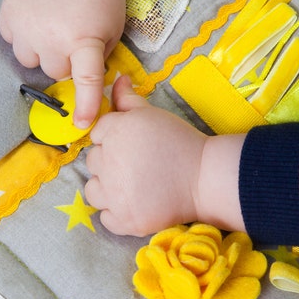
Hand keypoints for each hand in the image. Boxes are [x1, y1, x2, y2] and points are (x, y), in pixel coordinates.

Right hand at [0, 0, 126, 128]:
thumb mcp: (112, 31)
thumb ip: (98, 58)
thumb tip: (83, 83)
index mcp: (84, 40)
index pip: (85, 80)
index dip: (84, 105)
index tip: (81, 125)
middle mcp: (52, 37)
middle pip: (53, 72)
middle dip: (63, 62)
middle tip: (72, 39)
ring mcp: (27, 25)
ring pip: (28, 60)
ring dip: (40, 50)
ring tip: (52, 27)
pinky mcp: (8, 14)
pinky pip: (11, 39)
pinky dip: (22, 34)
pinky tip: (37, 17)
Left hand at [85, 76, 246, 236]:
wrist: (205, 177)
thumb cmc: (180, 142)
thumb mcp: (153, 115)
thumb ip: (128, 99)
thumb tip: (118, 79)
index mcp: (115, 132)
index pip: (97, 133)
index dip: (114, 138)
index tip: (132, 145)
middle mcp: (109, 162)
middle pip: (93, 161)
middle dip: (110, 162)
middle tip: (136, 164)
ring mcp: (115, 194)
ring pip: (93, 190)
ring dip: (106, 188)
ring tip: (131, 185)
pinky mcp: (124, 220)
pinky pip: (106, 217)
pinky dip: (117, 213)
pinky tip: (135, 203)